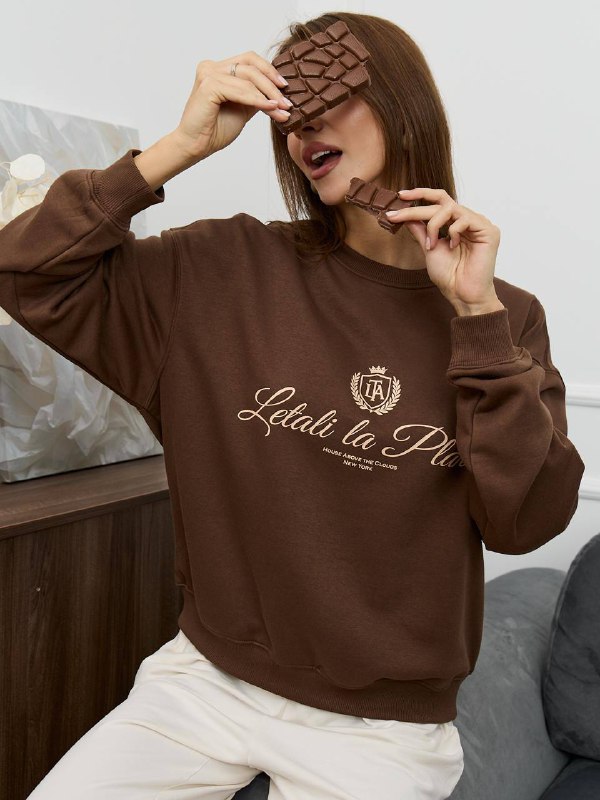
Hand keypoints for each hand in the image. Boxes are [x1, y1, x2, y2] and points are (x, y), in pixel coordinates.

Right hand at [174, 51, 292, 160]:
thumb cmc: (215, 130)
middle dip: (272, 84)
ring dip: (268, 94)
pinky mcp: (208, 85)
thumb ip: (255, 96)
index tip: (285, 88)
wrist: (197, 147)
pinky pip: (240, 90)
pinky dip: (257, 99)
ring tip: (282, 109)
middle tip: (287, 102)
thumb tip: (278, 92)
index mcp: (219, 69)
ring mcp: (208, 74)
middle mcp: (212, 67)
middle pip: (250, 65)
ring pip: (248, 77)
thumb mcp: (243, 108)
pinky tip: (269, 108)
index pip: (249, 60)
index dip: (269, 71)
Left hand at [385, 188, 503, 314]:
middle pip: (442, 202)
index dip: (420, 195)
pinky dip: (453, 232)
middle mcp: (469, 220)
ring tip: (430, 245)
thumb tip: (406, 215)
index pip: (439, 202)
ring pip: (450, 208)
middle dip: (416, 209)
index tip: (400, 196)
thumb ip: (421, 230)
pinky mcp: (488, 230)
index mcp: (456, 223)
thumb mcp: (429, 248)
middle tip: (396, 215)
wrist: (463, 294)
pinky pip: (464, 219)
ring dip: (433, 225)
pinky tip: (453, 247)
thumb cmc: (449, 276)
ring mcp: (479, 224)